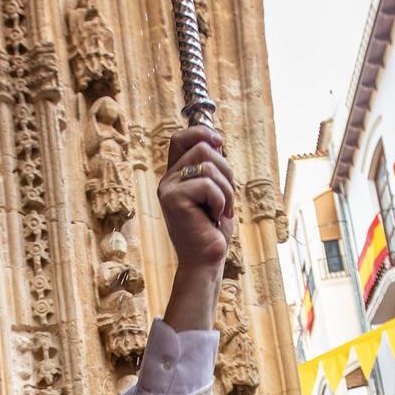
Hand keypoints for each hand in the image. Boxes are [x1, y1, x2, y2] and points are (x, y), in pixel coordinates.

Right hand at [158, 125, 235, 330]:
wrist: (205, 262)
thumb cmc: (212, 231)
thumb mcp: (217, 193)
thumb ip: (213, 168)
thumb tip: (215, 139)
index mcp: (176, 176)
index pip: (181, 138)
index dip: (201, 132)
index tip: (219, 142)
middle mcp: (168, 180)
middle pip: (202, 148)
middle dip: (226, 170)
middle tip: (226, 198)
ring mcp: (168, 188)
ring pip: (208, 164)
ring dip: (226, 189)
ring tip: (222, 210)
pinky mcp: (173, 199)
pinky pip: (207, 184)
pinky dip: (220, 200)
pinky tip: (214, 217)